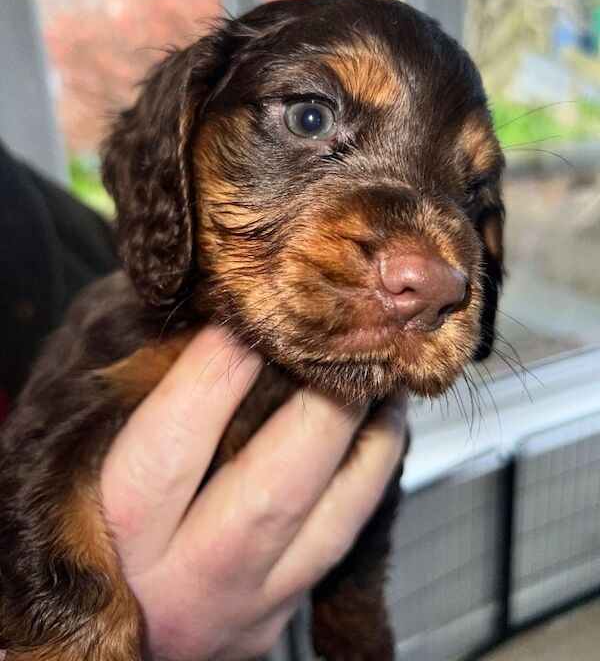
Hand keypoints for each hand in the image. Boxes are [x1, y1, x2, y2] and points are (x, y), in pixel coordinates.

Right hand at [101, 327, 406, 660]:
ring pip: (328, 524)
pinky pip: (342, 542)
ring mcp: (242, 606)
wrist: (109, 639)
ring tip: (385, 383)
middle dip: (321, 406)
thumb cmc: (91, 522)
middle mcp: (182, 580)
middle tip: (346, 346)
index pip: (174, 443)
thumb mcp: (92, 459)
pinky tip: (380, 430)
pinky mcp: (278, 615)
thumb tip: (210, 323)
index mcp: (118, 531)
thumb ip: (140, 400)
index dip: (218, 370)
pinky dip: (370, 477)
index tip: (250, 316)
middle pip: (270, 491)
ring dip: (369, 442)